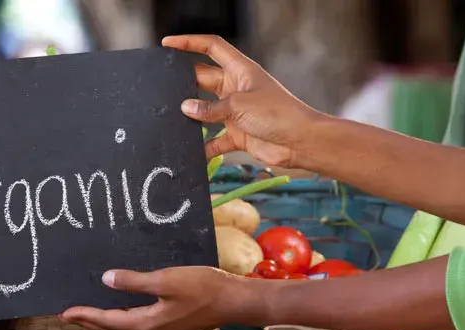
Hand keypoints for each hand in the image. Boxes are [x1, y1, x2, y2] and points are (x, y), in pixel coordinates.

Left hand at [60, 266, 259, 329]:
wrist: (235, 302)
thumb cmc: (204, 288)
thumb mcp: (166, 280)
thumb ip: (135, 282)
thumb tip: (106, 280)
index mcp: (146, 323)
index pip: (107, 321)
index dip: (84, 316)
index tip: (64, 313)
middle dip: (89, 324)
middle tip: (69, 317)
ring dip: (105, 324)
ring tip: (89, 318)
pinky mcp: (171, 326)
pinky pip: (138, 327)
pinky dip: (122, 322)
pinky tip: (123, 314)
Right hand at [163, 35, 320, 168]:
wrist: (300, 142)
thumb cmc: (278, 114)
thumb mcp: (240, 105)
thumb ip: (210, 108)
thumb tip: (185, 108)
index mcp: (240, 70)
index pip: (211, 47)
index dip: (189, 42)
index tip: (168, 44)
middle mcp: (236, 88)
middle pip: (203, 79)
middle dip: (185, 83)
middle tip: (164, 88)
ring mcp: (236, 111)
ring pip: (206, 110)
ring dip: (192, 117)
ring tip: (173, 119)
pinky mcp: (237, 134)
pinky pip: (214, 140)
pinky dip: (205, 146)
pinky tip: (193, 152)